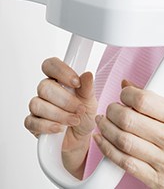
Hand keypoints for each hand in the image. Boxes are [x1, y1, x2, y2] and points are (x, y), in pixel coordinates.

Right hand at [24, 57, 97, 178]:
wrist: (80, 138)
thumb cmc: (83, 115)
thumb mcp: (90, 101)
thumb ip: (88, 87)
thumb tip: (87, 74)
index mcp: (59, 79)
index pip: (51, 65)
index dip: (61, 71)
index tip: (76, 82)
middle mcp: (46, 91)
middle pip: (44, 86)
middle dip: (65, 100)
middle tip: (79, 109)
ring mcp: (37, 107)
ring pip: (37, 104)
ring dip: (59, 114)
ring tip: (74, 120)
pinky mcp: (32, 124)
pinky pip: (32, 122)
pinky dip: (47, 126)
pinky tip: (59, 128)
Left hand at [94, 81, 163, 187]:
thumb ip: (155, 101)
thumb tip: (128, 85)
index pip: (145, 101)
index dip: (128, 94)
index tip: (123, 94)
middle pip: (130, 120)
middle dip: (113, 111)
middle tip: (111, 108)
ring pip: (124, 141)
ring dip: (106, 129)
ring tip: (103, 121)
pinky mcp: (156, 180)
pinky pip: (124, 163)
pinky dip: (108, 150)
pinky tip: (102, 140)